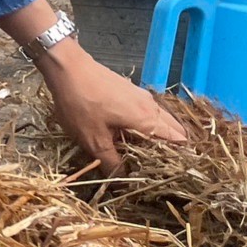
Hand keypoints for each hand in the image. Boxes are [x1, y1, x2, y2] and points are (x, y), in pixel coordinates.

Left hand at [36, 40, 186, 172]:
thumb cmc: (81, 103)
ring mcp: (142, 95)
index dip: (179, 158)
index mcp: (148, 119)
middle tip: (158, 167)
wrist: (67, 66)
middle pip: (175, 129)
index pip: (179, 140)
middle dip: (171, 148)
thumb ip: (111, 162)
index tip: (170, 172)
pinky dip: (148, 124)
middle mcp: (151, 106)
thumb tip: (123, 180)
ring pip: (162, 119)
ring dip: (158, 136)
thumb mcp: (93, 140)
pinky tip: (131, 134)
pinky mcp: (130, 90)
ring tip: (145, 154)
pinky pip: (149, 111)